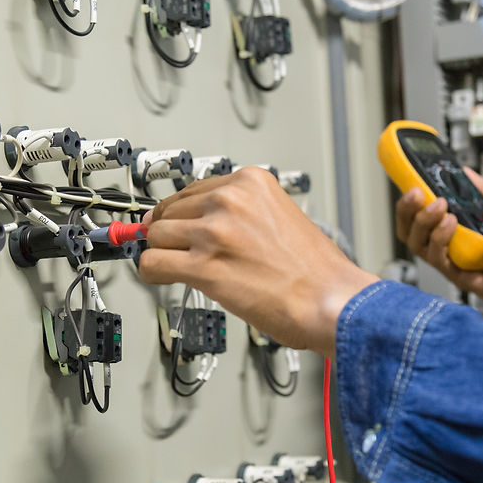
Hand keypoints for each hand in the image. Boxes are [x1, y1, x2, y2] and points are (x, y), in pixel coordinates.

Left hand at [139, 168, 378, 357]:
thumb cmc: (315, 270)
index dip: (183, 212)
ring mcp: (215, 233)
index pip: (193, 190)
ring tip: (177, 266)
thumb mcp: (281, 215)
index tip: (178, 223)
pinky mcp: (204, 267)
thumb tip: (205, 221)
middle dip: (171, 233)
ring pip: (157, 236)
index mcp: (251, 183)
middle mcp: (230, 201)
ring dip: (162, 253)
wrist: (330, 300)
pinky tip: (162, 277)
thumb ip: (244, 212)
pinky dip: (152, 273)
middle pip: (170, 211)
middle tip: (179, 249)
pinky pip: (153, 264)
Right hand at [395, 167, 482, 332]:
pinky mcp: (458, 276)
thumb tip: (464, 172)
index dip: (409, 201)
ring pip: (418, 244)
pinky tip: (452, 224)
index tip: (413, 183)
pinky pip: (438, 259)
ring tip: (440, 205)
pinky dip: (440, 239)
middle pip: (410, 230)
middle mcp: (446, 246)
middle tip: (417, 192)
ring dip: (424, 221)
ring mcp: (451, 262)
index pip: (418, 216)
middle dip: (407, 209)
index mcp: (453, 230)